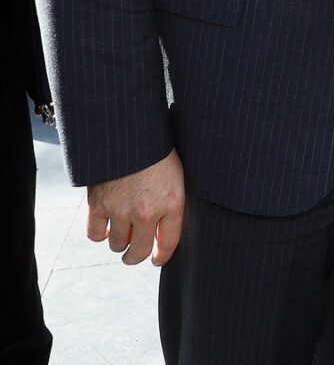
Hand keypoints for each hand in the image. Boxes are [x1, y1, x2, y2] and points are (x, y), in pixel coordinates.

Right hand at [87, 148, 184, 265]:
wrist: (132, 133)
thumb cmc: (158, 150)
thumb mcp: (178, 174)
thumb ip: (173, 200)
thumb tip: (166, 225)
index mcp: (172, 203)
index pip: (168, 243)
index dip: (161, 256)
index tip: (156, 259)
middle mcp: (146, 212)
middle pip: (138, 252)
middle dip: (136, 256)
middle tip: (134, 255)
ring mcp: (121, 210)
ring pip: (117, 245)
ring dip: (119, 242)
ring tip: (122, 233)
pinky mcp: (98, 205)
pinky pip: (95, 235)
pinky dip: (99, 233)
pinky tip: (105, 226)